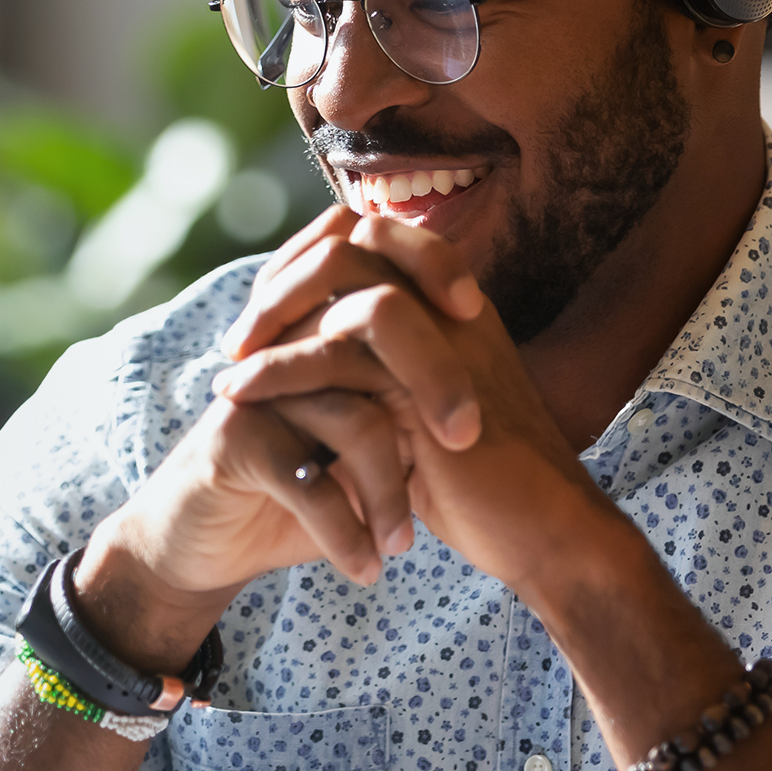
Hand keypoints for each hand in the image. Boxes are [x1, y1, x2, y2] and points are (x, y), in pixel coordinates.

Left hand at [211, 211, 609, 586]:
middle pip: (353, 240)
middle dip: (283, 279)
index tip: (265, 310)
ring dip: (272, 315)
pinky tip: (238, 394)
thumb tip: (318, 356)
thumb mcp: (424, 415)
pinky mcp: (428, 384)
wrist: (541, 534)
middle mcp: (451, 307)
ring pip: (342, 282)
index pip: (374, 238)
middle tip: (239, 335)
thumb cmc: (484, 486)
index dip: (310, 260)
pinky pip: (337, 351)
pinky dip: (277, 368)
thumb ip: (385, 374)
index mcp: (455, 306)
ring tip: (230, 364)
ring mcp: (445, 337)